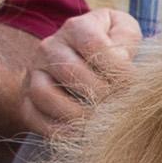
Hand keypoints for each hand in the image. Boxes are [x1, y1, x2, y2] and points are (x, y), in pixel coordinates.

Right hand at [32, 7, 143, 132]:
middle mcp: (49, 47)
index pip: (93, 44)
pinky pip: (33, 117)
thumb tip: (120, 61)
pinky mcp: (27, 100)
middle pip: (69, 70)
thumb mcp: (124, 32)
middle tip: (119, 108)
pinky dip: (58, 130)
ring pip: (44, 93)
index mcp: (76, 27)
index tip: (134, 85)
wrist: (86, 63)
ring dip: (75, 113)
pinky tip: (82, 135)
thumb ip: (126, 40)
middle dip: (100, 94)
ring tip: (100, 123)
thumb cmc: (113, 46)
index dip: (116, 68)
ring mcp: (34, 74)